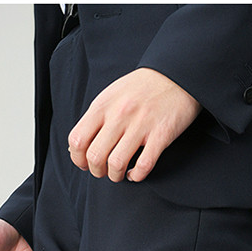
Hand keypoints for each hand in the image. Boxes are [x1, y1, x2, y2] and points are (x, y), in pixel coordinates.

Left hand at [68, 67, 200, 182]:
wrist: (174, 75)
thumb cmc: (140, 89)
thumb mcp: (111, 96)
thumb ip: (95, 119)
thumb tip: (77, 147)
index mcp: (103, 105)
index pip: (77, 139)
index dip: (78, 158)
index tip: (86, 163)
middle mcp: (119, 115)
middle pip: (95, 156)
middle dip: (97, 171)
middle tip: (104, 171)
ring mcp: (140, 125)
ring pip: (117, 163)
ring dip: (115, 175)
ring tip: (119, 174)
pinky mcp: (160, 135)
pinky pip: (144, 165)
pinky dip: (136, 176)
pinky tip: (135, 173)